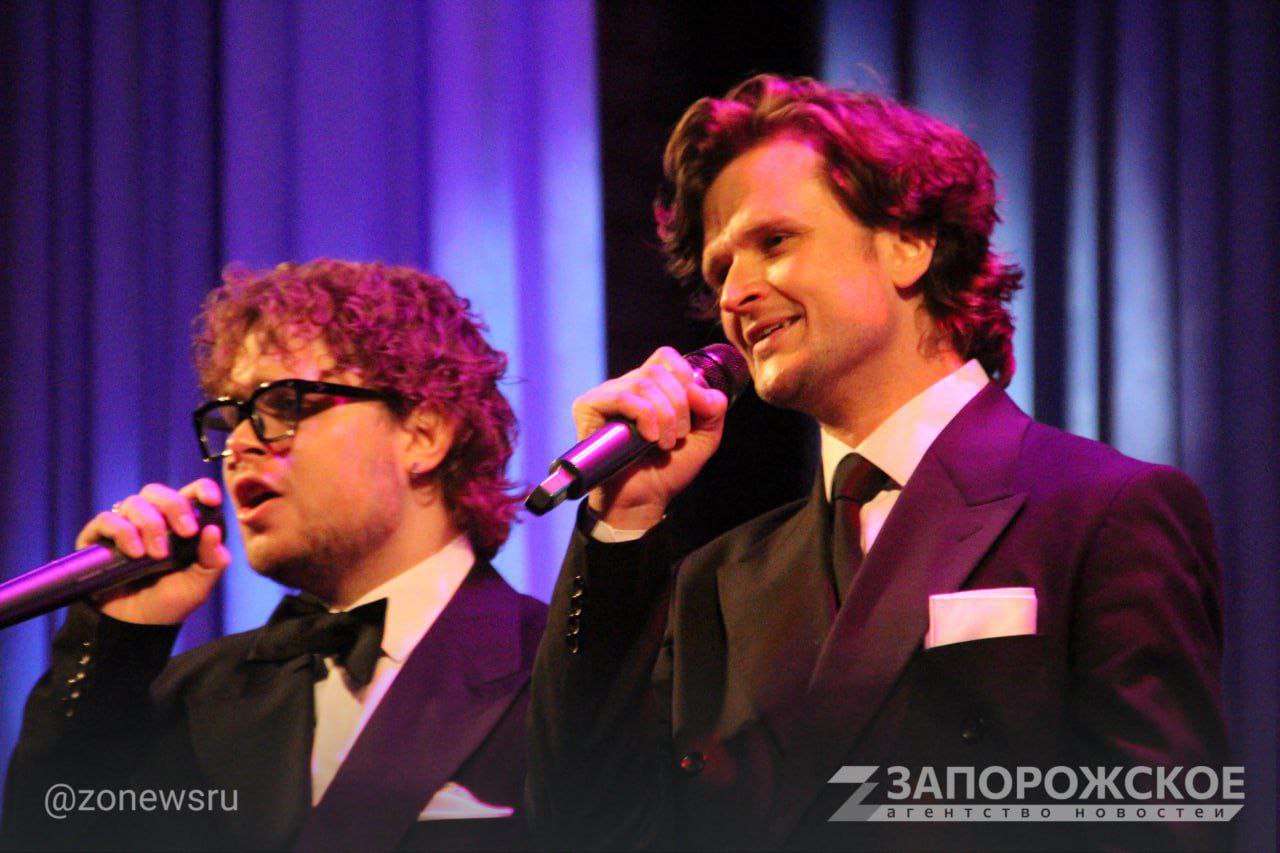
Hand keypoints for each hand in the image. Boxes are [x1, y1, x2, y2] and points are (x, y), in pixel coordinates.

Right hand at [77, 478, 230, 624]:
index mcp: (179, 524)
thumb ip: (212, 558)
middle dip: (175, 507)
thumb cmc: (169, 601)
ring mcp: (123, 527)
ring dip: (150, 525)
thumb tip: (212, 529)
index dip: (201, 489)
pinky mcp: (98, 539)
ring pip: (134, 503)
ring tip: (156, 555)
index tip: (212, 500)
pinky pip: (107, 520)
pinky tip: (135, 554)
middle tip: (186, 532)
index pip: (190, 493)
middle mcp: (151, 520)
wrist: (137, 627)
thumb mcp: (199, 583)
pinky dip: (123, 532)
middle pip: (158, 492)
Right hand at [572, 346, 729, 529]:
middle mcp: (626, 386)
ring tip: (665, 444)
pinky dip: (643, 415)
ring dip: (664, 415)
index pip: (666, 357)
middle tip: (678, 437)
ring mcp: (605, 396)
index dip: (684, 376)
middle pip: (658, 371)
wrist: (643, 500)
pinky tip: (649, 438)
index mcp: (650, 387)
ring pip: (643, 383)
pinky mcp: (588, 407)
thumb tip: (700, 388)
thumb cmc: (668, 470)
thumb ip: (712, 409)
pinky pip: (621, 396)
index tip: (693, 409)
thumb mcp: (704, 437)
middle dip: (678, 405)